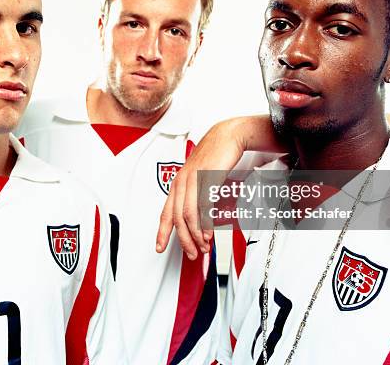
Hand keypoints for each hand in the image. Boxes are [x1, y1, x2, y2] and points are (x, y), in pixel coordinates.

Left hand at [156, 115, 283, 259]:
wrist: (229, 135)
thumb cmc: (217, 156)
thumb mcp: (203, 179)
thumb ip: (198, 198)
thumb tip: (201, 222)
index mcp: (178, 183)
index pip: (166, 212)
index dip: (162, 232)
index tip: (160, 247)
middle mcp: (182, 181)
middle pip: (177, 218)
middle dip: (184, 240)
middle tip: (191, 254)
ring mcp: (194, 179)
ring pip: (189, 215)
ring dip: (195, 235)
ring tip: (203, 247)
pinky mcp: (207, 177)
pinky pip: (203, 205)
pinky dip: (205, 223)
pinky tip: (208, 233)